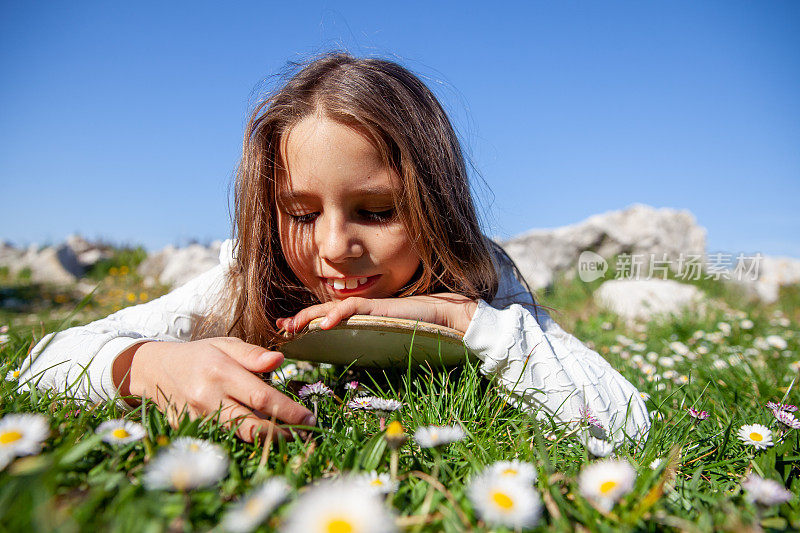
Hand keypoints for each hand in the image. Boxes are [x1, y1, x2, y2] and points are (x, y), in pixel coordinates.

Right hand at [114, 338, 315, 442]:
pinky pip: (224, 438)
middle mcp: (209, 398)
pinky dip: (245, 441)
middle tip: (306, 434)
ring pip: (239, 437)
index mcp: (221, 372)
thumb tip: (280, 360)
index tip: (310, 418)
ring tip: (291, 437)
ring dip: (267, 441)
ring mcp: (199, 417)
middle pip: (252, 425)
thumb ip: (252, 354)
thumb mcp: (225, 344)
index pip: (262, 398)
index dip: (289, 411)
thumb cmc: (200, 355)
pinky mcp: (192, 430)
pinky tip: (264, 438)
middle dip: (282, 433)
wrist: (156, 370)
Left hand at [277, 294, 477, 334]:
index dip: (308, 321)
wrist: (446, 315)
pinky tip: (323, 326)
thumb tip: (357, 358)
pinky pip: (353, 307)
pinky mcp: (380, 306)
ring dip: (310, 316)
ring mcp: (370, 306)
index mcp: (363, 316)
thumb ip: (373, 340)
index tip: (289, 329)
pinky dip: (336, 315)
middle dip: (301, 318)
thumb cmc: (423, 327)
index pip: (330, 316)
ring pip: (333, 307)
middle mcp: (363, 309)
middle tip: (281, 327)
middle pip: (325, 310)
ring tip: (292, 326)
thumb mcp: (390, 337)